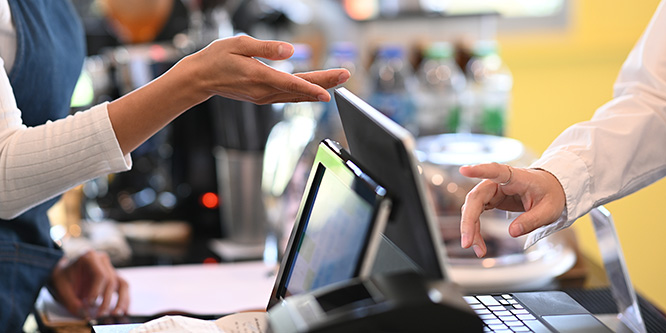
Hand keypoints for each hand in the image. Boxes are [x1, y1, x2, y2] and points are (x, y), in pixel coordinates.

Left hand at [48, 250, 128, 318]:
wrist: (62, 273)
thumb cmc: (62, 278)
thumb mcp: (61, 288)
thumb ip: (71, 302)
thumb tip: (84, 314)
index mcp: (90, 257)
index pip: (100, 275)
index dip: (97, 291)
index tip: (90, 304)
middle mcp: (103, 260)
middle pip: (111, 281)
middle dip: (107, 300)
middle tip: (101, 314)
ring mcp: (110, 269)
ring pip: (122, 284)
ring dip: (121, 301)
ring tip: (116, 314)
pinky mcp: (114, 278)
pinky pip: (123, 288)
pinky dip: (124, 300)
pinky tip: (123, 311)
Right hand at [186, 35, 350, 103]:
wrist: (200, 78)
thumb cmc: (217, 57)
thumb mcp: (239, 44)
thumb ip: (266, 47)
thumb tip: (290, 50)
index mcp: (259, 76)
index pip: (291, 84)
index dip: (312, 88)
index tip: (329, 92)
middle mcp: (264, 91)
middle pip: (300, 89)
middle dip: (325, 83)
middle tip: (345, 75)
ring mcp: (263, 97)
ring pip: (296, 94)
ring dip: (318, 88)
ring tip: (338, 81)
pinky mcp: (262, 98)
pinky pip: (288, 96)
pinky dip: (304, 93)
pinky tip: (317, 91)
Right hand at [459, 163, 565, 256]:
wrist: (551, 190)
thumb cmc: (550, 194)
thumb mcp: (549, 210)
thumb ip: (532, 220)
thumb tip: (512, 232)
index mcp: (515, 177)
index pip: (495, 171)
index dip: (479, 170)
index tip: (464, 170)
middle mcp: (497, 182)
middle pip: (475, 198)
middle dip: (468, 221)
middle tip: (467, 243)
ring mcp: (491, 191)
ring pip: (471, 208)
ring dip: (470, 228)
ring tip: (478, 249)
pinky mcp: (489, 200)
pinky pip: (475, 214)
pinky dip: (474, 229)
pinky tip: (478, 243)